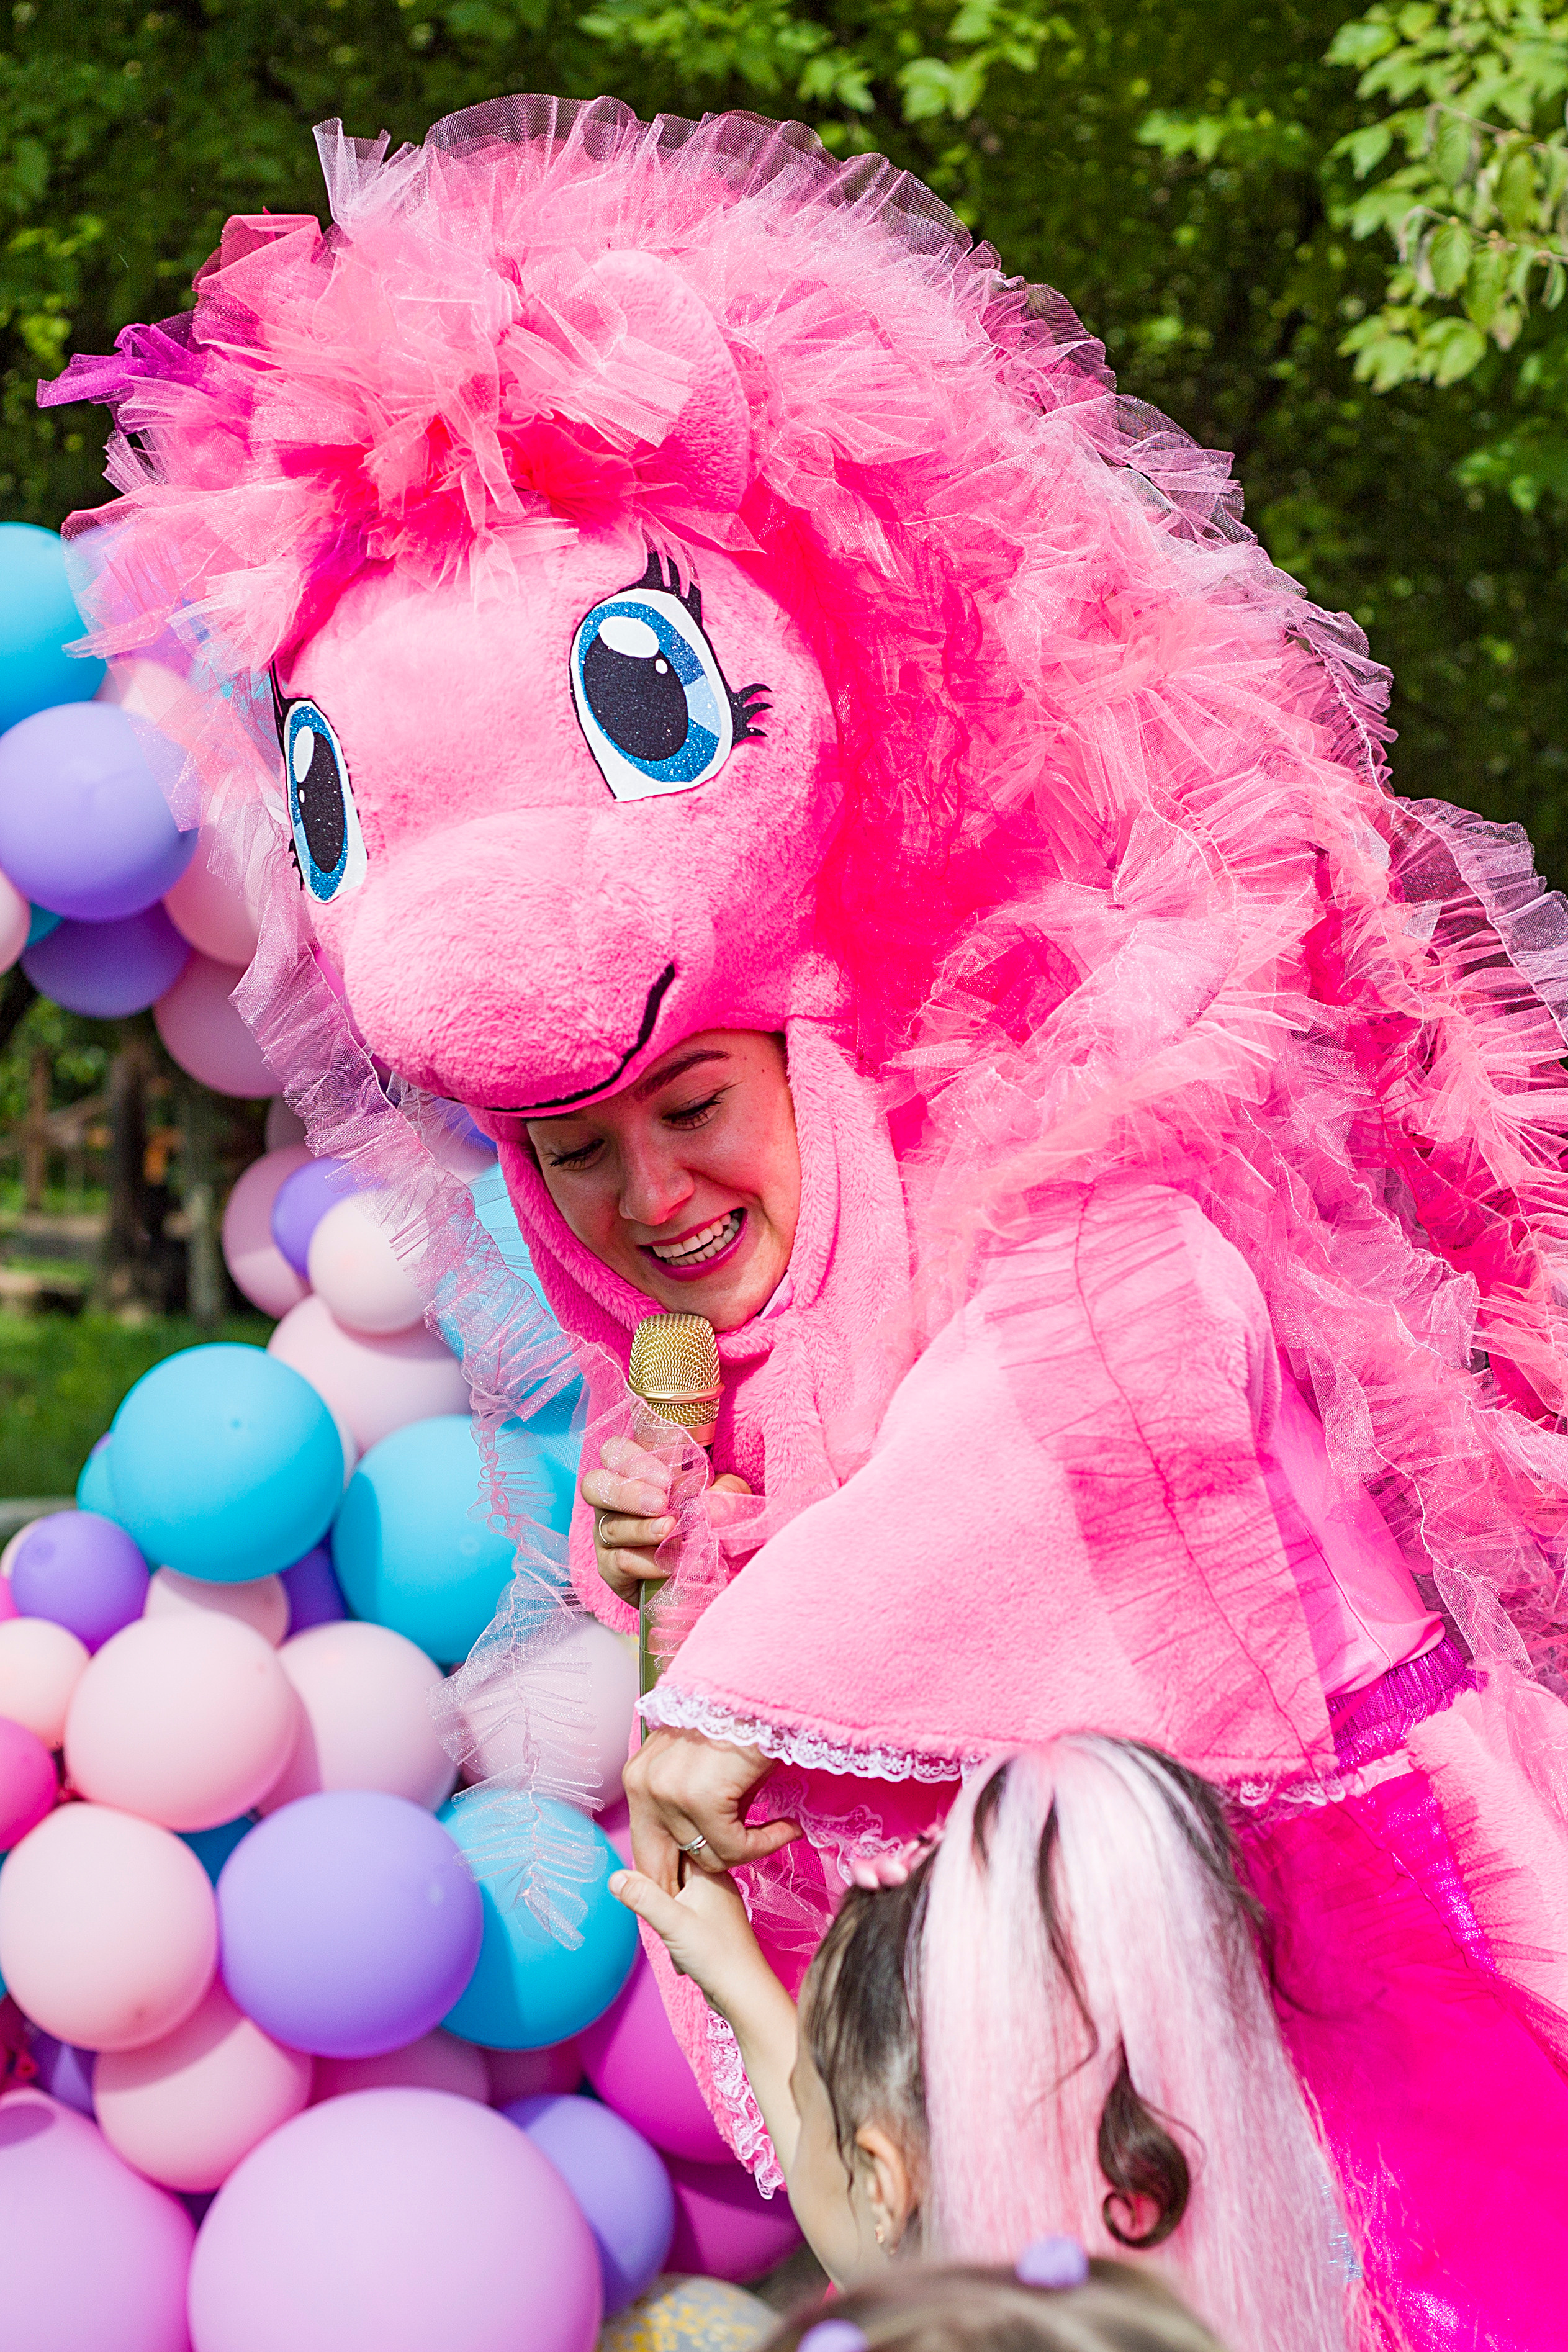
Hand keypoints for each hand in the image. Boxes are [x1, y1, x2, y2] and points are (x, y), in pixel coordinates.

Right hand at [581, 1436, 750, 1604]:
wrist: (704, 1568)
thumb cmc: (709, 1518)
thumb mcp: (726, 1498)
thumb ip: (724, 1494)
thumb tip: (713, 1506)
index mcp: (634, 1471)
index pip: (613, 1450)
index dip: (632, 1459)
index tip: (665, 1478)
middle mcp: (611, 1500)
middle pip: (594, 1485)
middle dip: (627, 1493)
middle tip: (661, 1504)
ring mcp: (606, 1534)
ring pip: (609, 1527)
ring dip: (642, 1529)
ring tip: (670, 1532)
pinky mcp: (609, 1568)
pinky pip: (618, 1563)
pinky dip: (646, 1563)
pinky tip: (670, 1564)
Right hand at [608, 1863, 769, 2020]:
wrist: (743, 1991)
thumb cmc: (715, 1955)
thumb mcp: (671, 1923)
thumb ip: (643, 1898)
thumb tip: (616, 1877)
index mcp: (710, 1873)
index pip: (674, 1849)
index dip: (655, 1863)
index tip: (646, 1883)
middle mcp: (716, 1883)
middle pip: (673, 1874)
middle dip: (660, 1897)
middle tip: (662, 1918)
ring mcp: (717, 1903)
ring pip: (678, 1897)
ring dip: (668, 1917)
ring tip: (674, 1937)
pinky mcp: (714, 1923)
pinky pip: (686, 1915)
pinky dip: (678, 1931)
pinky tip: (681, 1950)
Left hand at [624, 1726, 799, 1895]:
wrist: (763, 1691)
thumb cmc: (741, 1725)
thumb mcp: (703, 1768)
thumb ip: (694, 1808)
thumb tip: (703, 1855)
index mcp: (638, 1778)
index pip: (644, 1847)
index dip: (669, 1876)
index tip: (693, 1892)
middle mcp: (643, 1786)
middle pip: (662, 1865)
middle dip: (693, 1883)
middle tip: (728, 1884)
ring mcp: (668, 1793)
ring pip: (707, 1859)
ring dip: (746, 1851)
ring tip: (777, 1829)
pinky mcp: (700, 1799)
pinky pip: (735, 1848)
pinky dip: (766, 1842)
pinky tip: (788, 1827)